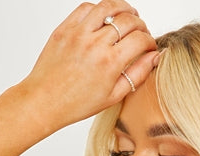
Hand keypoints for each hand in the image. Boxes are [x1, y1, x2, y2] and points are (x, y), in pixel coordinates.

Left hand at [22, 2, 157, 130]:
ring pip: (109, 7)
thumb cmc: (77, 103)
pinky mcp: (65, 28)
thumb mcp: (113, 95)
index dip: (150, 41)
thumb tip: (154, 57)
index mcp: (110, 64)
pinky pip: (87, 8)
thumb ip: (137, 74)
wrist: (45, 100)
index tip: (149, 46)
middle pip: (128, 20)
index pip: (140, 39)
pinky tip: (106, 17)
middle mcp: (95, 44)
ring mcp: (79, 33)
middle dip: (140, 24)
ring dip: (123, 8)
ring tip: (129, 14)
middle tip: (141, 32)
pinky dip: (100, 9)